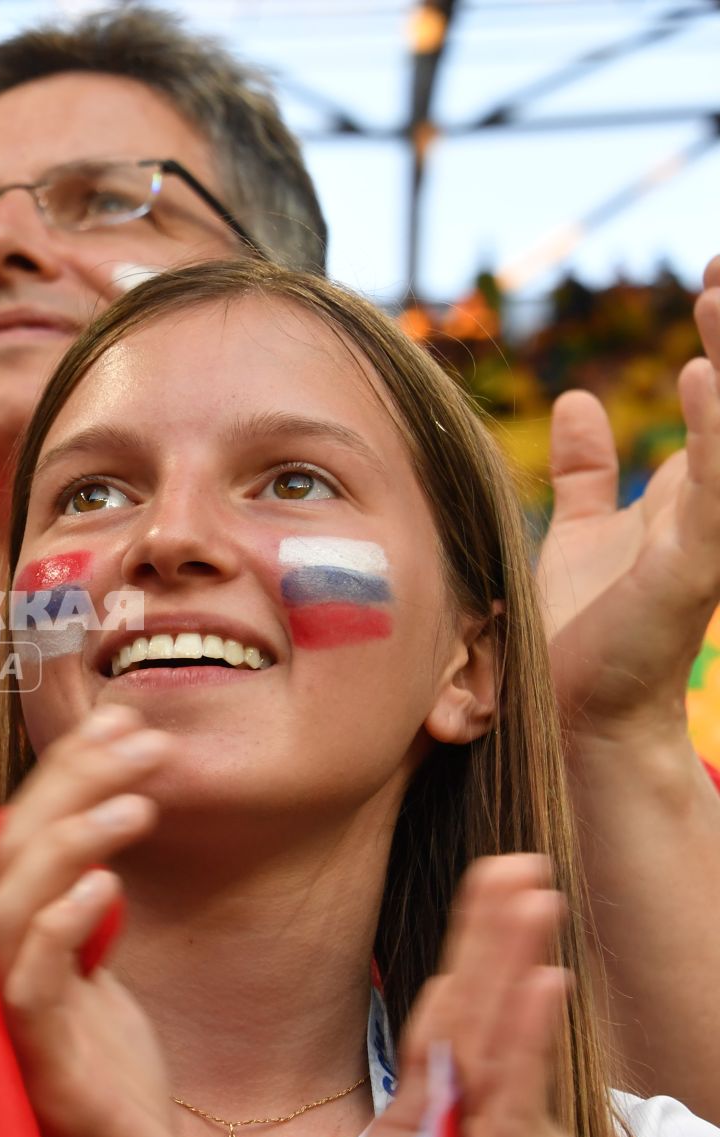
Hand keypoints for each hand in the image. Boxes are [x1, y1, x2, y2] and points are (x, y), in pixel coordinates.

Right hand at [0, 707, 201, 1136]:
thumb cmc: (109, 1095)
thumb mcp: (96, 981)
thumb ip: (80, 912)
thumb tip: (97, 824)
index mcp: (8, 944)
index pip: (23, 835)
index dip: (68, 772)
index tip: (125, 719)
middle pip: (12, 852)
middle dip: (74, 784)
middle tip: (142, 736)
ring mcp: (9, 1016)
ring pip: (13, 902)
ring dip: (73, 839)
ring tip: (139, 798)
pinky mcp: (37, 1064)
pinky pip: (31, 981)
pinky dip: (62, 923)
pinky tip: (108, 883)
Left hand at [322, 856, 579, 1136]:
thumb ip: (429, 1079)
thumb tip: (447, 998)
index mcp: (467, 1106)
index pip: (468, 1008)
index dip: (480, 945)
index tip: (492, 878)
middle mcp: (498, 1117)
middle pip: (495, 1009)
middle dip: (504, 934)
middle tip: (517, 860)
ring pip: (507, 1035)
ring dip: (519, 960)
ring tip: (532, 892)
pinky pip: (516, 1096)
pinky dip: (529, 1036)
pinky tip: (544, 981)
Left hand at [538, 254, 719, 741]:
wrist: (579, 715)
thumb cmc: (580, 631)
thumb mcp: (579, 531)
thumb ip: (584, 470)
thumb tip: (581, 399)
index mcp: (684, 493)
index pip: (715, 398)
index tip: (713, 273)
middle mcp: (706, 506)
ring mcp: (706, 533)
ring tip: (718, 292)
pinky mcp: (694, 564)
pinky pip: (713, 485)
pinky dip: (710, 428)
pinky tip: (700, 375)